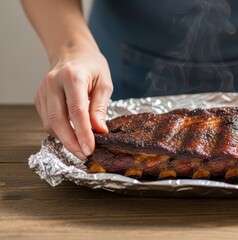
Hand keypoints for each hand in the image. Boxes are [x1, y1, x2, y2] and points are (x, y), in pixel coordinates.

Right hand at [34, 44, 112, 159]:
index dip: (83, 133)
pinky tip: (71, 134)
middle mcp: (52, 83)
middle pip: (57, 120)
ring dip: (64, 139)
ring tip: (80, 147)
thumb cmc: (92, 66)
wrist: (72, 51)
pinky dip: (59, 131)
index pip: (76, 111)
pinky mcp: (38, 97)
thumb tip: (99, 131)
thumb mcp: (104, 83)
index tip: (89, 149)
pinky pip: (47, 119)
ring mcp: (42, 90)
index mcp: (72, 77)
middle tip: (83, 155)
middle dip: (70, 142)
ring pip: (49, 123)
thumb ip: (100, 108)